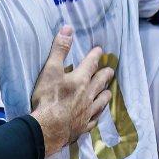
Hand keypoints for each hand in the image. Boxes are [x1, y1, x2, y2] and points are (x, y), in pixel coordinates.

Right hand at [30, 27, 113, 156]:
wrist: (48, 128)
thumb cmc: (48, 98)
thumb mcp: (50, 70)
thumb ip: (60, 49)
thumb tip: (68, 29)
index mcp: (80, 80)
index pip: (90, 64)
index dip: (95, 56)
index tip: (100, 50)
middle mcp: (87, 95)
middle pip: (100, 82)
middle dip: (105, 75)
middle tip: (110, 71)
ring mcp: (87, 112)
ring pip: (101, 101)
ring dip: (105, 95)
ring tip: (108, 92)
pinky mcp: (83, 126)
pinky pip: (94, 119)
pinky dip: (97, 115)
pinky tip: (97, 115)